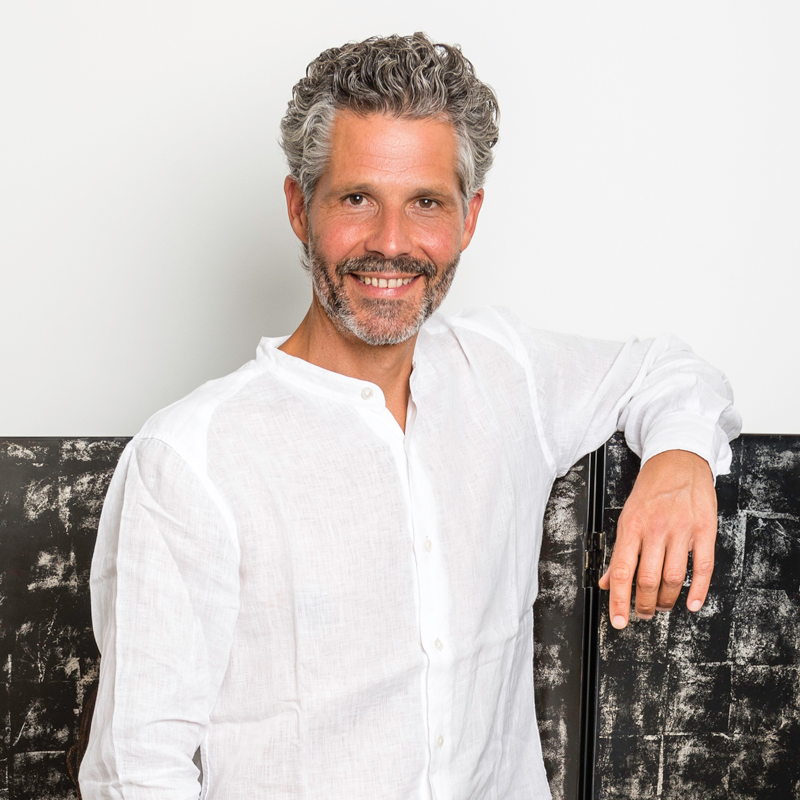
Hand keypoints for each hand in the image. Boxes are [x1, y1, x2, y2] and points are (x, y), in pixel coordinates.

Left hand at [597, 449, 716, 628]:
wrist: (678, 460)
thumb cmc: (651, 489)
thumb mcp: (627, 516)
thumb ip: (619, 551)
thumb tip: (606, 582)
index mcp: (631, 526)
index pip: (621, 571)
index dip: (618, 601)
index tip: (617, 621)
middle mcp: (655, 529)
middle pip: (647, 579)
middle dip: (642, 604)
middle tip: (641, 614)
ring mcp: (682, 529)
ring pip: (673, 577)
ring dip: (666, 600)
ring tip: (660, 607)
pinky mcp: (704, 529)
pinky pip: (703, 567)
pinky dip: (698, 590)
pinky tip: (691, 604)